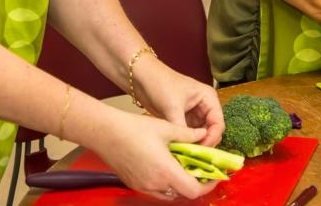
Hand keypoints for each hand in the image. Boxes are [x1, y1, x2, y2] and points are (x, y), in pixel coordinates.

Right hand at [97, 109, 217, 200]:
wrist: (105, 133)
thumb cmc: (134, 129)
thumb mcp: (166, 128)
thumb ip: (188, 134)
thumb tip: (204, 134)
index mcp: (166, 171)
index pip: (193, 190)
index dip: (207, 185)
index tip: (215, 175)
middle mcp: (155, 184)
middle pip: (182, 193)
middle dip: (195, 183)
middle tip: (202, 168)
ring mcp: (143, 187)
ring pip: (169, 193)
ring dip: (180, 183)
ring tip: (185, 166)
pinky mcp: (134, 184)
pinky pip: (156, 190)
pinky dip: (166, 182)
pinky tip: (167, 166)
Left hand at [135, 57, 224, 147]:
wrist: (141, 77)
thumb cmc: (160, 84)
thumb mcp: (173, 107)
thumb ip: (182, 128)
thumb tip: (187, 147)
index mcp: (208, 99)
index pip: (218, 123)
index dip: (212, 138)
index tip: (202, 150)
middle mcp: (204, 107)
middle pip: (211, 131)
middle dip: (204, 143)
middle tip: (194, 156)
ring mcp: (193, 114)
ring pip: (200, 134)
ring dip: (194, 144)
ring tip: (186, 155)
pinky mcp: (182, 119)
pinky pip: (188, 134)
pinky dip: (186, 142)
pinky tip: (179, 150)